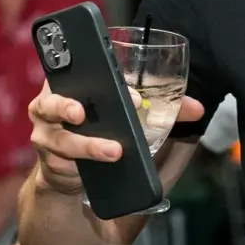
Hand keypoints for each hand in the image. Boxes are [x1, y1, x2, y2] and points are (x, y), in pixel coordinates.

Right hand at [27, 82, 203, 196]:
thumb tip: (196, 109)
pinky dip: (81, 163)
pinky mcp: (48, 158)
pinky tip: (93, 169)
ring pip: (60, 135)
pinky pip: (60, 159)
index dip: (102, 75)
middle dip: (70, 106)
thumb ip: (164, 111)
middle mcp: (53, 103)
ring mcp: (47, 132)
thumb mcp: (134, 118)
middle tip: (88, 113)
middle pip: (54, 98)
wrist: (78, 174)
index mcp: (75, 82)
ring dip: (87, 144)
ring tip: (113, 151)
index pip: (83, 70)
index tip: (133, 95)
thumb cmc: (107, 132)